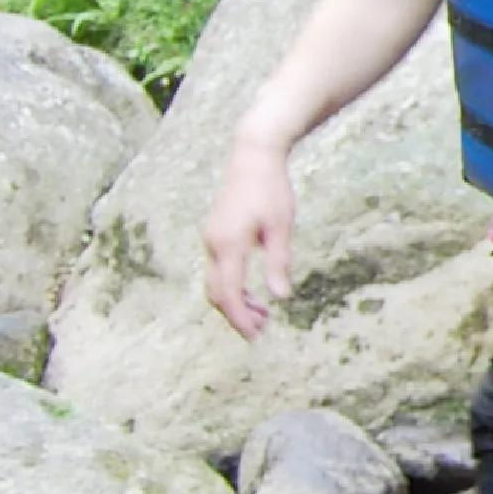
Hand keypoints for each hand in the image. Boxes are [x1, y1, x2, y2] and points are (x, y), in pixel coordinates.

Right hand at [202, 133, 300, 339]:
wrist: (253, 156)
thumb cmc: (272, 190)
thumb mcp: (281, 227)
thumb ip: (278, 262)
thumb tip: (281, 297)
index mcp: (228, 245)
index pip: (229, 294)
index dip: (240, 319)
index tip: (256, 337)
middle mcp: (213, 245)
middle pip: (217, 293)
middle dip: (237, 315)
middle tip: (262, 331)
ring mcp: (211, 239)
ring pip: (216, 282)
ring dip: (235, 302)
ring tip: (263, 314)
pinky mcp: (215, 234)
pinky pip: (218, 269)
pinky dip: (233, 286)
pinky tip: (254, 292)